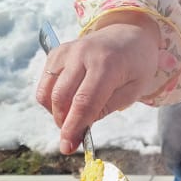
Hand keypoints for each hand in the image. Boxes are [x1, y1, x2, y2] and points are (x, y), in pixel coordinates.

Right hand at [36, 16, 160, 153]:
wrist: (128, 33)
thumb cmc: (136, 64)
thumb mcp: (133, 90)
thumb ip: (106, 108)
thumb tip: (79, 128)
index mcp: (107, 64)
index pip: (84, 102)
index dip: (73, 128)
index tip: (67, 147)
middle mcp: (82, 54)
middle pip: (61, 98)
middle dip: (63, 123)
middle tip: (73, 135)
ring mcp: (66, 51)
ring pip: (47, 92)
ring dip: (55, 112)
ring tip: (73, 117)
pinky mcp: (56, 52)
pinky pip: (45, 82)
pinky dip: (51, 99)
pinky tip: (68, 101)